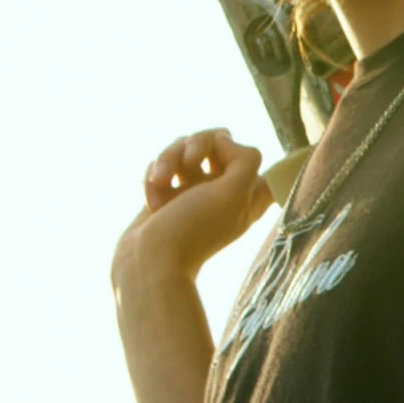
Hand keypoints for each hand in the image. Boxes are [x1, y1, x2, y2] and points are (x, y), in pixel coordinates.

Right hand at [111, 128, 273, 297]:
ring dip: (169, 160)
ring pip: (184, 148)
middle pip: (216, 141)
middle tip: (190, 161)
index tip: (225, 168)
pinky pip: (162, 164)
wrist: (149, 261)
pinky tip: (152, 199)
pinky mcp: (167, 192)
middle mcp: (222, 190)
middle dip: (197, 145)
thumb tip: (223, 140)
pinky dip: (154, 176)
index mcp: (247, 196)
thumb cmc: (193, 230)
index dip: (238, 153)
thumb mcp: (233, 193)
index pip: (254, 159)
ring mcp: (193, 191)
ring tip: (161, 182)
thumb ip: (244, 160)